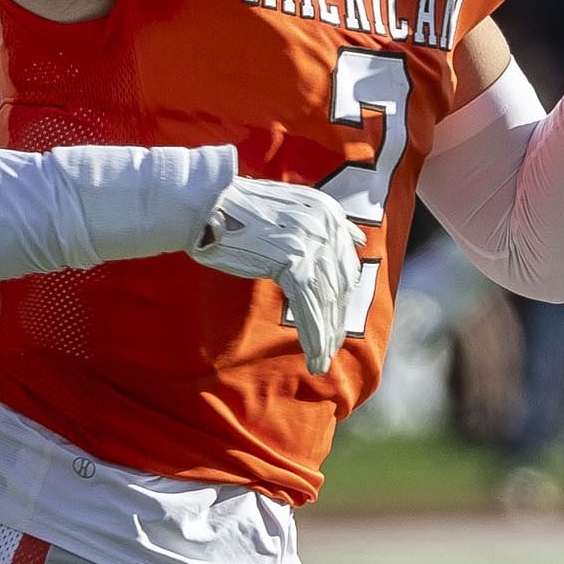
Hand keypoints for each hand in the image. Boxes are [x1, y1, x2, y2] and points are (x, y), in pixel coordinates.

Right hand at [189, 175, 358, 375]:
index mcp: (327, 211)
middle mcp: (326, 226)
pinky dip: (314, 338)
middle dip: (336, 320)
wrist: (206, 202)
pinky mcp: (292, 264)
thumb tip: (357, 239)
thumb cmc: (236, 207)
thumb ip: (322, 222)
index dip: (343, 297)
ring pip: (328, 302)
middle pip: (341, 286)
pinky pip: (310, 310)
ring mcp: (311, 245)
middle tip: (331, 347)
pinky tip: (314, 359)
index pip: (345, 263)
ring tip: (322, 360)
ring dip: (327, 336)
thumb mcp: (290, 205)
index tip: (337, 319)